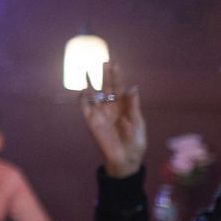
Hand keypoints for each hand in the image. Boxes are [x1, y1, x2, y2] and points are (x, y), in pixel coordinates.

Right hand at [79, 60, 145, 177]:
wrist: (126, 158)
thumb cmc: (135, 141)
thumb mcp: (137, 121)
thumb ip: (133, 104)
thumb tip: (133, 87)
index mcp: (124, 106)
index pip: (119, 87)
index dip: (116, 75)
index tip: (114, 63)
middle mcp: (111, 107)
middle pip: (106, 87)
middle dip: (104, 75)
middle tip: (102, 62)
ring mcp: (101, 114)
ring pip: (94, 95)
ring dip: (90, 84)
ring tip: (86, 71)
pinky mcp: (92, 122)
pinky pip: (85, 108)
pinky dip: (83, 99)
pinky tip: (82, 90)